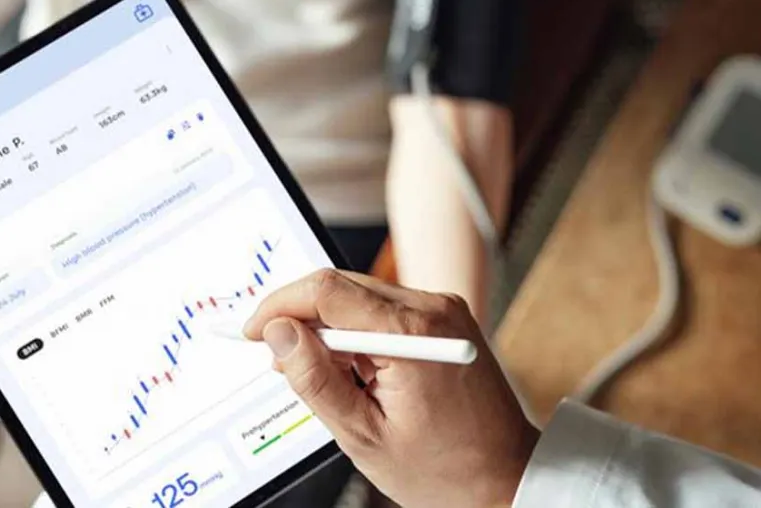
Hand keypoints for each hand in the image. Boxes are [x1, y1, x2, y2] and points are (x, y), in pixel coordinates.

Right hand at [244, 269, 538, 507]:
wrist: (507, 476)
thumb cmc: (444, 469)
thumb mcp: (363, 434)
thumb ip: (314, 379)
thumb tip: (278, 333)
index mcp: (411, 334)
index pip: (325, 290)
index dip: (278, 306)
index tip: (253, 333)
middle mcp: (432, 308)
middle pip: (340, 285)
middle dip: (299, 316)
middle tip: (278, 359)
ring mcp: (443, 309)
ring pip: (360, 294)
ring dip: (328, 326)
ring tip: (323, 378)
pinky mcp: (446, 317)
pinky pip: (384, 308)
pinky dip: (356, 331)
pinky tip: (354, 371)